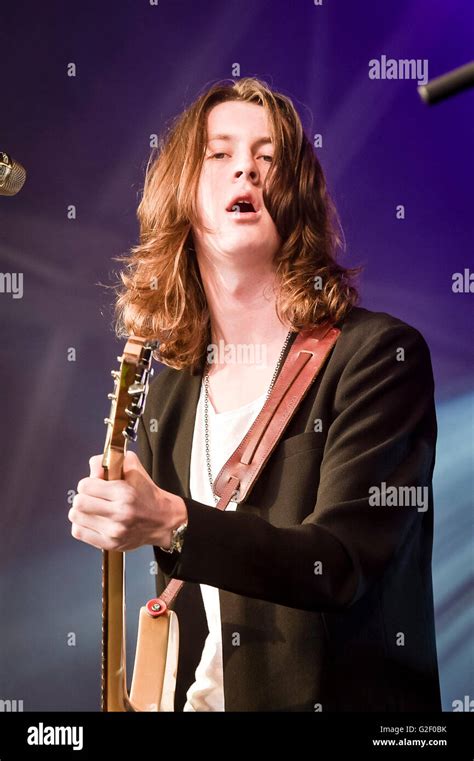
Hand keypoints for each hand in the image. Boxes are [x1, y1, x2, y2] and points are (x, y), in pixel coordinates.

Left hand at [68, 451, 186, 551]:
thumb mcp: (133, 468)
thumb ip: (110, 460)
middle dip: (83, 497)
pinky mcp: (110, 544)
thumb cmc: (147, 493)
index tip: (94, 485)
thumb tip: (92, 468)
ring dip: (80, 511)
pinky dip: (81, 525)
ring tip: (92, 509)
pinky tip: (92, 521)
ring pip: (76, 517)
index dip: (87, 483)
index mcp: (124, 493)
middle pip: (79, 502)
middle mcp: (119, 513)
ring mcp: (114, 531)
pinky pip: (79, 532)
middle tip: (92, 497)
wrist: (163, 520)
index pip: (85, 486)